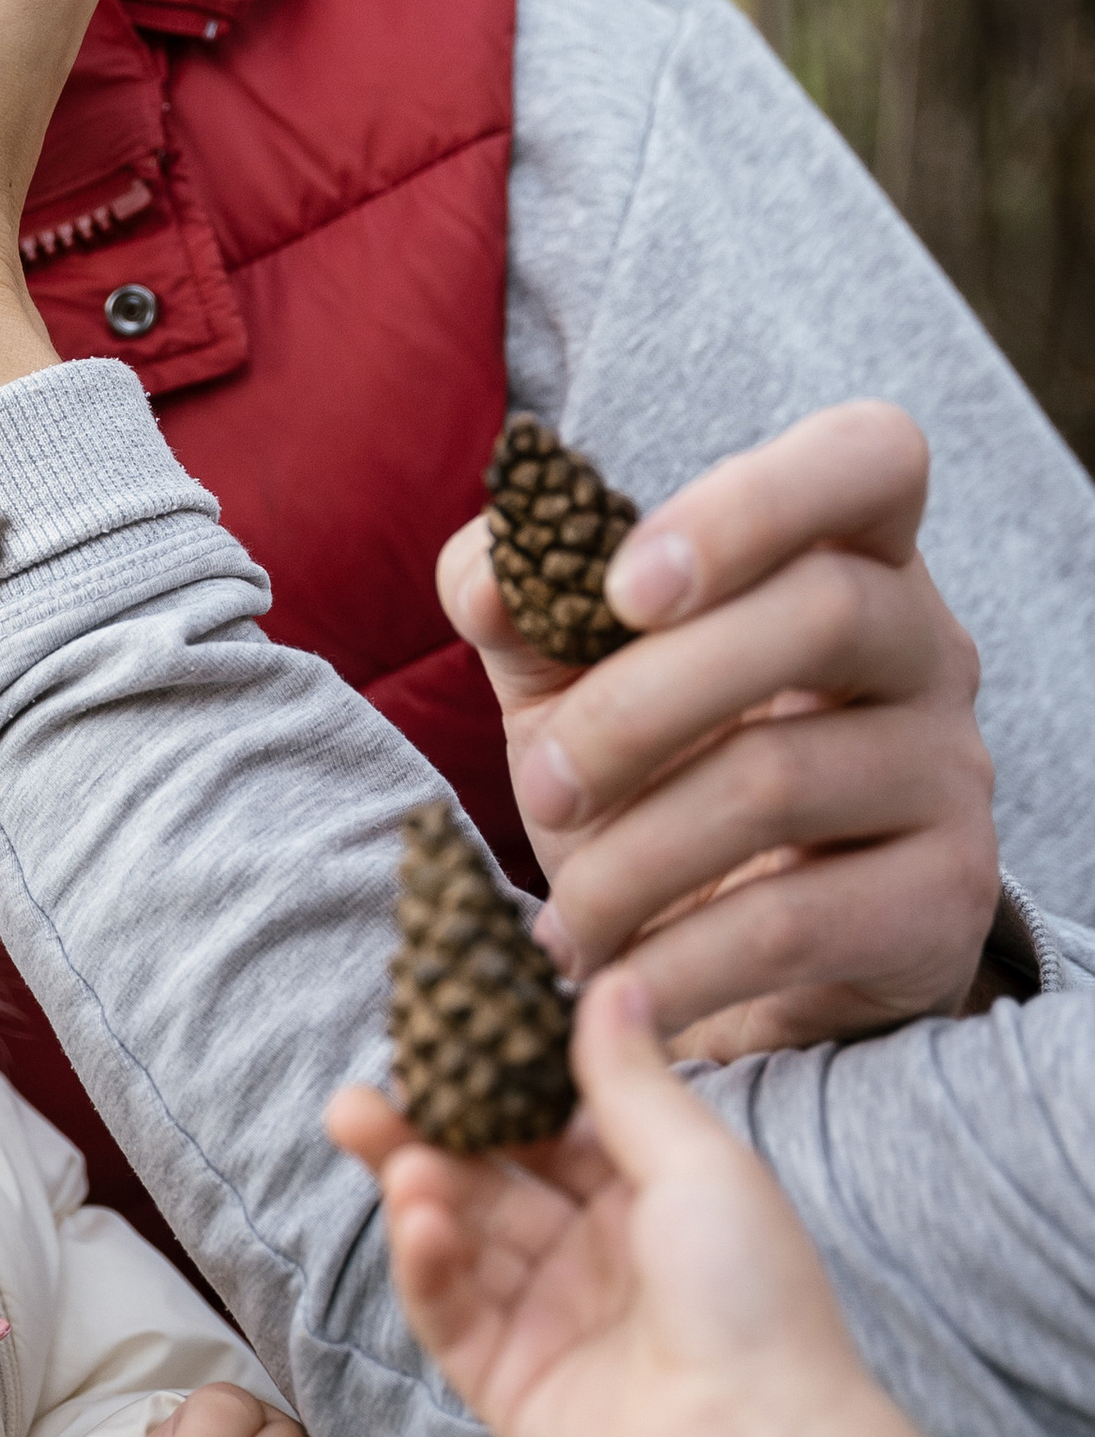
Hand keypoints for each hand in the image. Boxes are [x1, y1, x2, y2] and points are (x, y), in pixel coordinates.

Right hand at [328, 966, 921, 1436]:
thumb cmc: (755, 1299)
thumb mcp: (697, 1164)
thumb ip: (629, 1078)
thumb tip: (609, 978)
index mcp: (645, 1198)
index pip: (546, 1127)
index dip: (489, 1086)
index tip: (431, 1039)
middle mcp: (590, 1255)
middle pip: (484, 1180)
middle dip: (421, 1137)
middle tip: (358, 1100)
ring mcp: (545, 1321)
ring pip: (457, 1240)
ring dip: (419, 1193)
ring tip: (388, 1151)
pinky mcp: (507, 1382)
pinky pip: (450, 1311)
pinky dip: (426, 1262)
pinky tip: (419, 1219)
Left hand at [442, 401, 999, 1058]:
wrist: (737, 968)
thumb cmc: (658, 788)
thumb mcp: (573, 688)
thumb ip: (525, 611)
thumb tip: (485, 577)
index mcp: (848, 557)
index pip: (869, 457)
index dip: (749, 503)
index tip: (620, 587)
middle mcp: (927, 648)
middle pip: (819, 613)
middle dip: (634, 706)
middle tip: (538, 790)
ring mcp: (951, 773)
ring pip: (780, 777)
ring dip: (629, 858)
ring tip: (564, 921)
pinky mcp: (946, 901)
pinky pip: (796, 920)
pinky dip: (674, 959)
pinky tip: (611, 980)